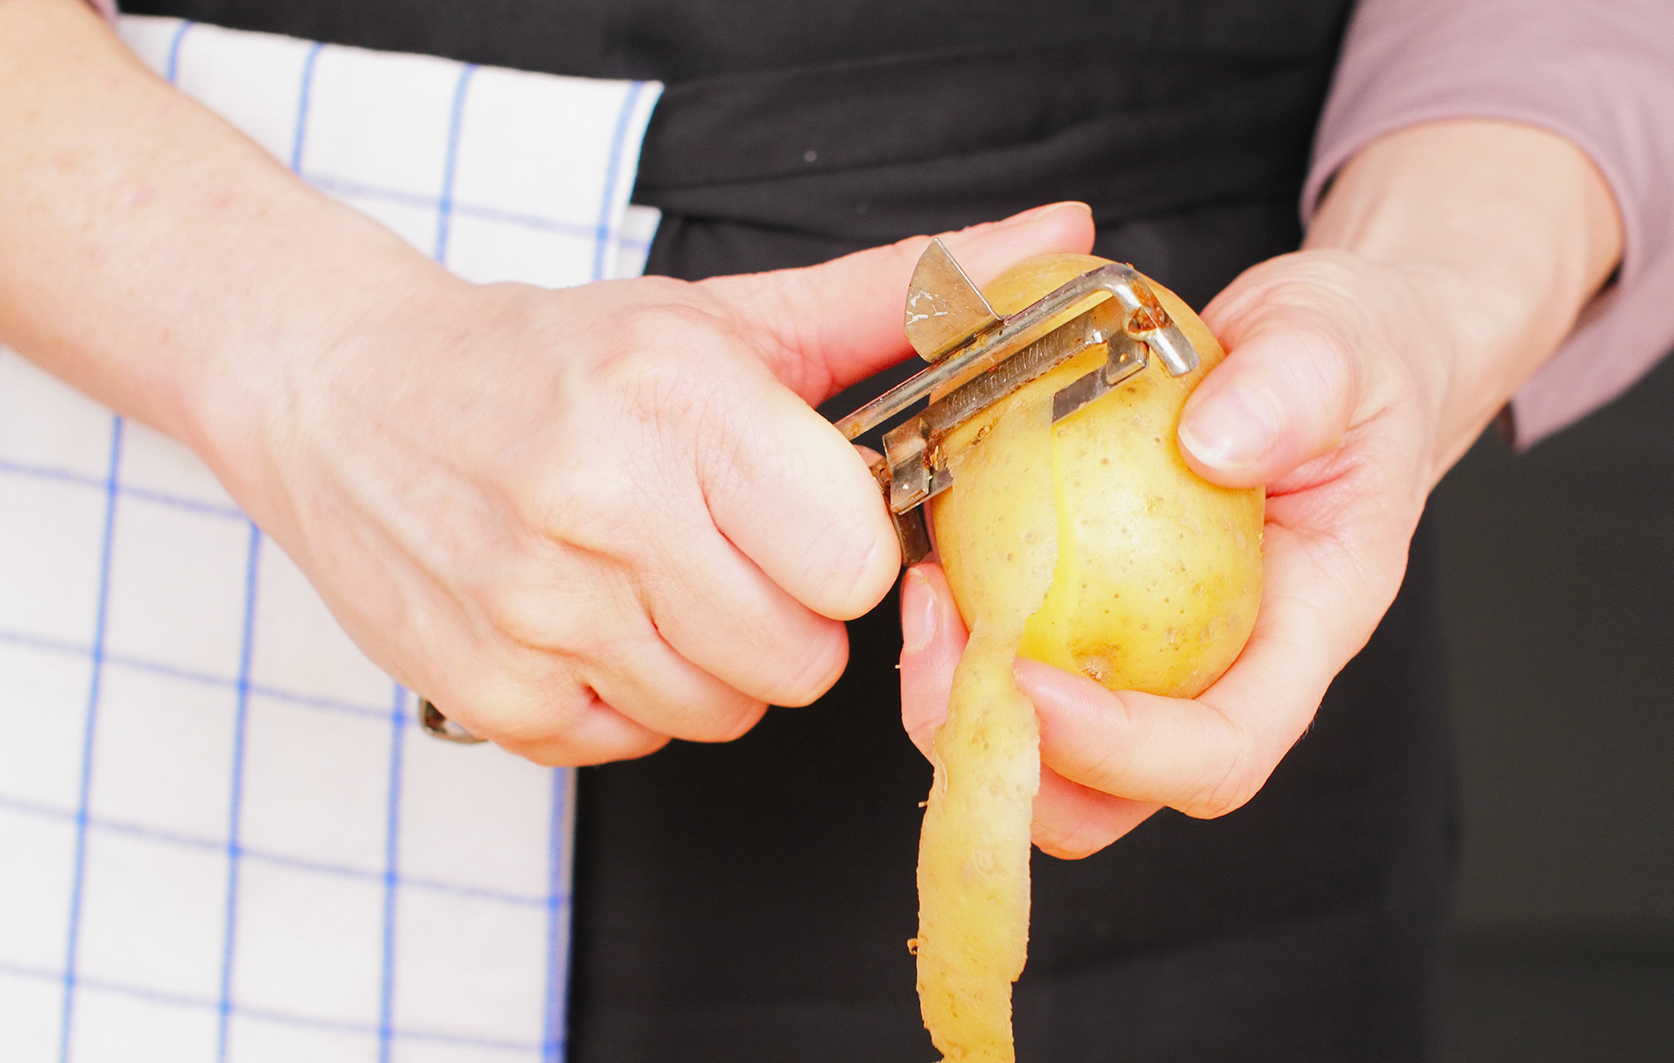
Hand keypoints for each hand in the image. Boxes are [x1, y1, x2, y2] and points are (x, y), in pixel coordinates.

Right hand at [200, 203, 1093, 765]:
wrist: (340, 389)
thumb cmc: (552, 359)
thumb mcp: (723, 317)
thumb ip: (892, 297)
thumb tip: (1057, 235)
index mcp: (677, 399)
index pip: (852, 563)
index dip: (844, 550)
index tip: (804, 517)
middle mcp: (601, 505)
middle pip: (801, 658)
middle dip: (788, 615)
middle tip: (726, 550)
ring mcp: (535, 610)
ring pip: (726, 714)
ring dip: (712, 662)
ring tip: (654, 578)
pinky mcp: (489, 692)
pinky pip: (634, 746)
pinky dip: (629, 699)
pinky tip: (591, 618)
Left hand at [899, 120, 1620, 856]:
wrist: (1335, 352)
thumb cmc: (1357, 360)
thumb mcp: (1340, 344)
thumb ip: (1296, 387)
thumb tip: (1214, 444)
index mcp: (1305, 629)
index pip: (1222, 751)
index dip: (1123, 752)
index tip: (1031, 683)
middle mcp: (1223, 668)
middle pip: (1115, 796)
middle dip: (1013, 761)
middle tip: (941, 655)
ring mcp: (1153, 652)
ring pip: (1047, 754)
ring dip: (964, 710)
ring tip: (923, 603)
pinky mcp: (1093, 615)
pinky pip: (1015, 666)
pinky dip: (956, 643)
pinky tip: (924, 568)